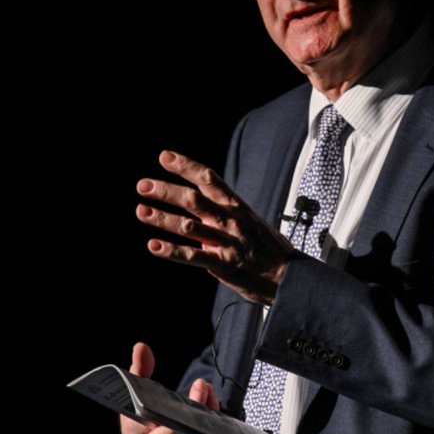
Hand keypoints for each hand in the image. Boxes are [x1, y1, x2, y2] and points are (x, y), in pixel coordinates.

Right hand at [120, 342, 219, 433]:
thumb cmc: (140, 420)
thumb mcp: (134, 395)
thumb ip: (139, 372)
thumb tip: (141, 347)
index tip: (171, 427)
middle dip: (190, 416)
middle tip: (199, 390)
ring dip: (204, 412)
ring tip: (204, 388)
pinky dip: (211, 417)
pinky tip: (210, 398)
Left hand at [137, 150, 298, 305]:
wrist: (291, 277)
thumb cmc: (270, 250)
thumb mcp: (251, 222)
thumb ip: (226, 215)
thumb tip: (205, 211)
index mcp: (237, 206)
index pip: (209, 179)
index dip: (185, 166)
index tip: (164, 157)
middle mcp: (231, 219)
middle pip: (194, 199)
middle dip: (166, 190)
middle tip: (143, 185)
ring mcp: (228, 241)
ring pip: (189, 226)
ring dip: (163, 218)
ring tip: (142, 210)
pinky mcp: (225, 263)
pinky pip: (194, 256)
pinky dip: (172, 251)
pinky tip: (154, 246)